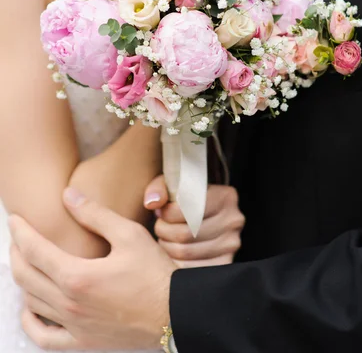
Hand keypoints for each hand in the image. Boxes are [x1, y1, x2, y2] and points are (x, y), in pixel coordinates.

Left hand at [10, 188, 174, 350]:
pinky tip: (30, 308)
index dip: (20, 232)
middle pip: (26, 277)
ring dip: (23, 280)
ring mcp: (74, 326)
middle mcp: (70, 304)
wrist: (175, 313)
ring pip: (32, 303)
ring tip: (25, 262)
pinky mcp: (83, 343)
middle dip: (16, 253)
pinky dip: (30, 322)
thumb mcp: (129, 234)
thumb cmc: (155, 272)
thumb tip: (68, 194)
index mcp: (78, 276)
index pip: (35, 251)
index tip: (14, 219)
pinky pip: (44, 338)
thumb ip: (95, 214)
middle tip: (17, 237)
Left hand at [144, 176, 245, 267]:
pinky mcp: (224, 264)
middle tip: (161, 226)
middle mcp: (233, 221)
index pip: (190, 208)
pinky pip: (189, 270)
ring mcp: (231, 245)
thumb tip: (153, 202)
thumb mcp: (173, 185)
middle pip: (186, 233)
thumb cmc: (185, 199)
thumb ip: (160, 188)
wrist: (203, 215)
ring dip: (167, 246)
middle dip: (165, 231)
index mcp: (226, 197)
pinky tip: (173, 253)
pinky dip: (174, 263)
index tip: (162, 212)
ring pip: (185, 252)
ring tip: (166, 237)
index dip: (169, 213)